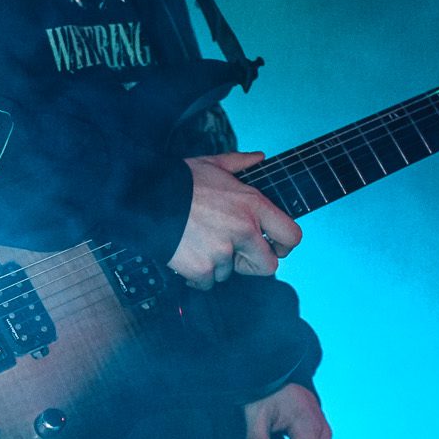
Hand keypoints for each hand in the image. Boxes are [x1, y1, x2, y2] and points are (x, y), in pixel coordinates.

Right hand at [168, 151, 302, 291]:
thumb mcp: (214, 164)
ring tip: (197, 243)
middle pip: (268, 266)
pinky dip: (197, 275)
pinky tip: (186, 256)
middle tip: (233, 254)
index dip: (284, 246)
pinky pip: (206, 282)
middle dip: (251, 264)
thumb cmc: (181, 180)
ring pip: (230, 274)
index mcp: (252, 205)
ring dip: (216, 265)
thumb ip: (240, 163)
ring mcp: (223, 251)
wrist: (147, 196)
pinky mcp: (202, 268)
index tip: (272, 247)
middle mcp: (244, 230)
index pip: (291, 235)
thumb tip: (259, 156)